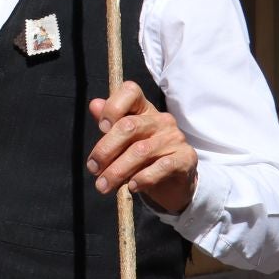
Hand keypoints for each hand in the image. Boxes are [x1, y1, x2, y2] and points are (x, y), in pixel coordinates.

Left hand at [86, 84, 198, 214]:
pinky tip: (132, 187)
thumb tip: (94, 104)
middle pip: (129, 126)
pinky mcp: (185, 158)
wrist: (173, 183)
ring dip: (117, 171)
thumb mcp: (124, 142)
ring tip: (104, 185)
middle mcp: (161, 119)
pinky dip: (142, 178)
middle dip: (105, 150)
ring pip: (141, 151)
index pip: (130, 91)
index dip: (112, 107)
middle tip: (93, 169)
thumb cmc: (143, 159)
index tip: (101, 128)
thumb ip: (109, 125)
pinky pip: (161, 167)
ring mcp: (175, 138)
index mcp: (144, 109)